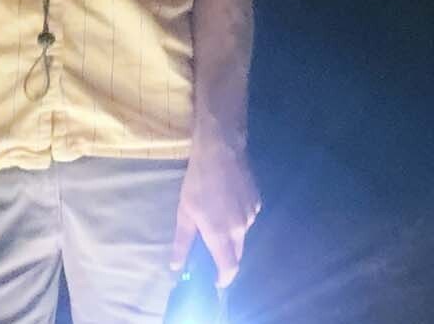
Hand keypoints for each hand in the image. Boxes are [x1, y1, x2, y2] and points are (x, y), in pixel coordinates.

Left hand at [170, 134, 261, 286]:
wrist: (222, 150)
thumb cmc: (199, 182)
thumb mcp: (184, 212)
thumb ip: (183, 242)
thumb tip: (177, 266)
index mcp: (221, 234)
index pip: (229, 267)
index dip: (224, 279)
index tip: (215, 282)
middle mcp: (241, 228)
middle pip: (236, 253)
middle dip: (224, 257)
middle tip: (209, 250)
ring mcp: (252, 214)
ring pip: (241, 234)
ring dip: (229, 234)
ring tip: (214, 216)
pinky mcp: (257, 201)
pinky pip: (246, 218)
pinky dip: (236, 218)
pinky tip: (225, 202)